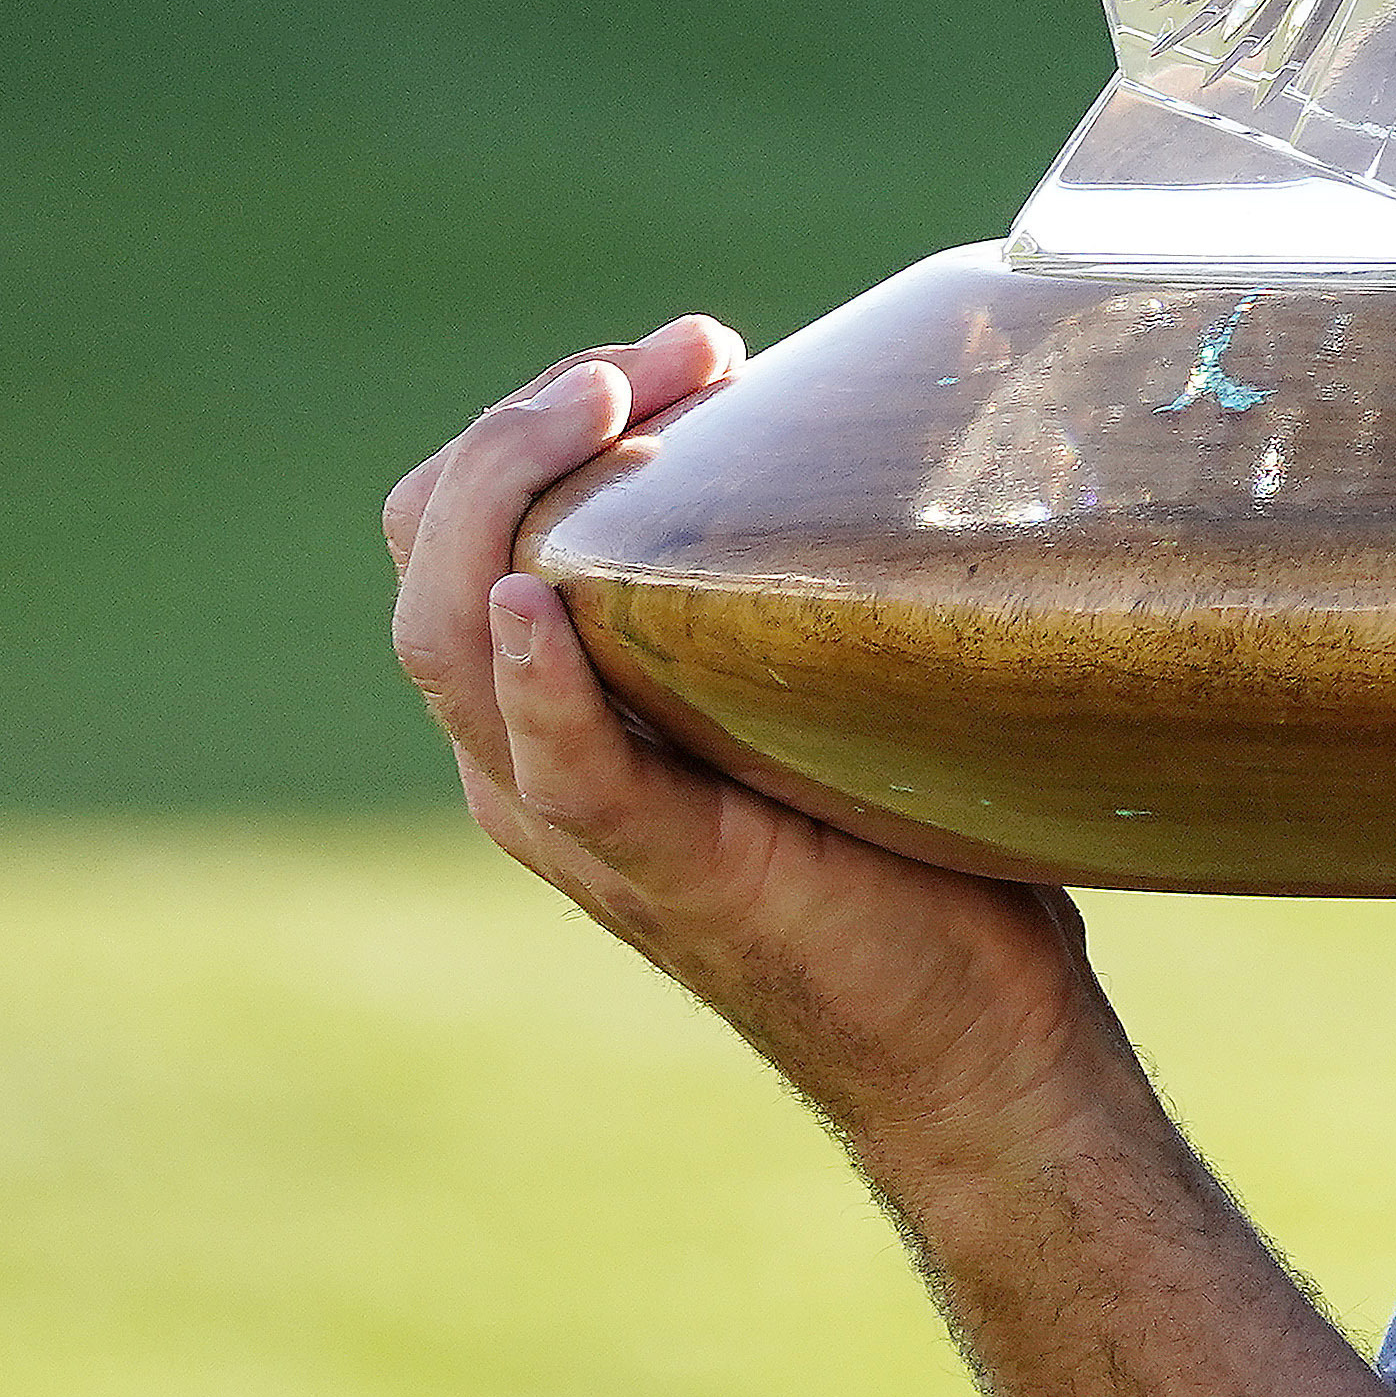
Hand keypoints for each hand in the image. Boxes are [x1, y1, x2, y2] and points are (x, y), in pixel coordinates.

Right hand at [382, 322, 1125, 1173]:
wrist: (971, 1044)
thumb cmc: (918, 854)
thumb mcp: (813, 691)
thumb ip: (780, 591)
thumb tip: (859, 424)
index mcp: (547, 718)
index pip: (451, 531)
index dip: (534, 419)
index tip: (683, 351)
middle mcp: (524, 768)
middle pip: (424, 559)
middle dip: (525, 423)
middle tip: (675, 353)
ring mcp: (577, 826)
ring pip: (450, 638)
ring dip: (520, 492)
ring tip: (613, 401)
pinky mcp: (662, 872)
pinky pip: (560, 772)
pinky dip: (537, 682)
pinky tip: (540, 606)